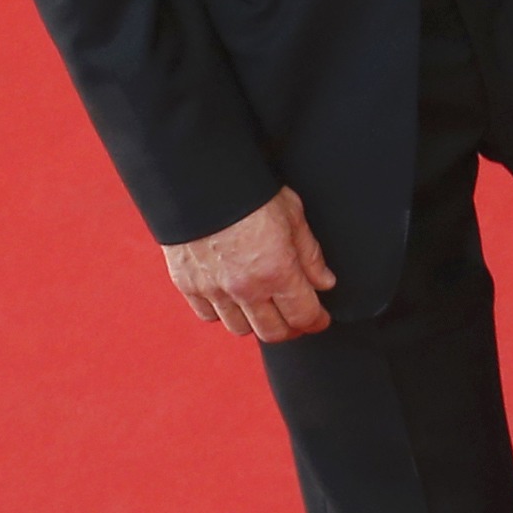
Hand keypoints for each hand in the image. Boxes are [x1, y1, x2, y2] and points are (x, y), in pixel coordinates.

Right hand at [161, 186, 336, 342]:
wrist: (198, 180)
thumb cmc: (250, 192)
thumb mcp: (292, 214)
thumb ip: (310, 254)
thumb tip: (324, 282)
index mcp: (277, 271)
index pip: (304, 315)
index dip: (317, 321)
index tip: (321, 319)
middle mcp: (245, 289)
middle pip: (273, 332)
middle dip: (290, 328)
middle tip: (296, 316)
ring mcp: (214, 291)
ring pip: (240, 329)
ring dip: (256, 322)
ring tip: (264, 305)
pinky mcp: (188, 286)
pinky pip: (209, 316)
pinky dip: (223, 312)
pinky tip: (232, 297)